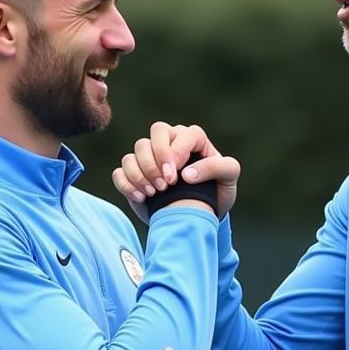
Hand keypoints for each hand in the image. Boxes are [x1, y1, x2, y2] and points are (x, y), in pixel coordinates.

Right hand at [112, 122, 239, 221]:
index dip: (174, 152)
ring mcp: (149, 158)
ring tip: (155, 194)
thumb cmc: (217, 193)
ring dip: (141, 175)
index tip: (177, 177)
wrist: (199, 216)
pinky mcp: (134, 175)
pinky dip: (127, 184)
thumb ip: (217, 168)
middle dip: (156, 159)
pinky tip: (141, 197)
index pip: (179, 133)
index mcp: (192, 139)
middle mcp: (169, 143)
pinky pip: (120, 171)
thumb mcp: (229, 179)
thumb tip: (187, 174)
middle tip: (165, 184)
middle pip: (154, 133)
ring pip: (134, 153)